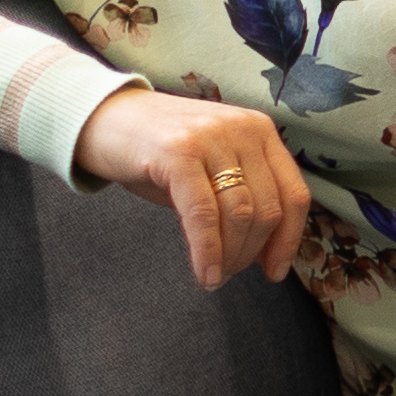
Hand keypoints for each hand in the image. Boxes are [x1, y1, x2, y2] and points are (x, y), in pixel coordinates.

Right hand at [70, 88, 308, 288]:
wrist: (100, 118)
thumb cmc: (157, 152)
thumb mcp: (210, 167)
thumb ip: (240, 195)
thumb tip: (265, 250)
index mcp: (260, 132)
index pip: (294, 194)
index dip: (289, 240)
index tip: (275, 272)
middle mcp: (244, 129)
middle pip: (268, 209)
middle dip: (251, 253)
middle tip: (229, 274)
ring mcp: (212, 137)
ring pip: (239, 214)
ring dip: (230, 257)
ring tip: (214, 277)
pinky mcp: (179, 152)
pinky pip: (203, 214)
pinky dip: (207, 251)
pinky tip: (204, 274)